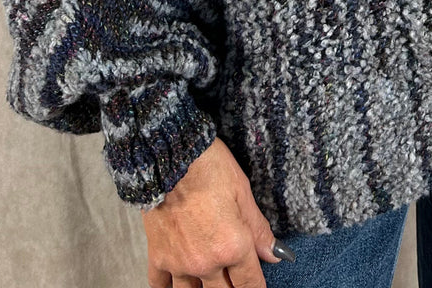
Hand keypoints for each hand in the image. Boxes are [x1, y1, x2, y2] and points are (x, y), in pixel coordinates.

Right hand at [142, 136, 282, 287]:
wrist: (169, 156)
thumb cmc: (208, 166)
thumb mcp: (242, 192)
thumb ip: (258, 229)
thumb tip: (274, 255)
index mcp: (232, 247)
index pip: (250, 285)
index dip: (256, 287)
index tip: (256, 285)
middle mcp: (206, 262)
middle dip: (231, 286)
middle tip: (232, 274)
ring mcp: (179, 263)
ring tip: (208, 276)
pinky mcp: (158, 256)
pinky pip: (160, 285)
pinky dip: (170, 286)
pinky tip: (177, 281)